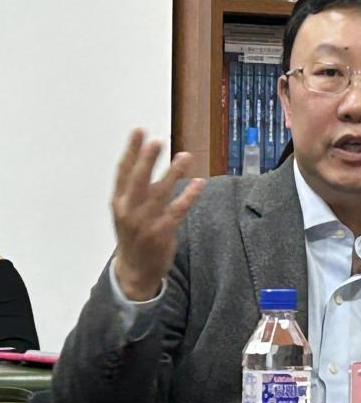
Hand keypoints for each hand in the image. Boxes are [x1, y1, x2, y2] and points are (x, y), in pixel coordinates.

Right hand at [112, 129, 204, 300]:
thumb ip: (135, 188)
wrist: (134, 272)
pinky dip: (189, 196)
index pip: (123, 171)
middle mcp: (129, 210)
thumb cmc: (133, 235)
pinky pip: (178, 210)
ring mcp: (145, 222)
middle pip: (138, 180)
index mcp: (119, 202)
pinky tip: (198, 183)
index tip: (139, 131)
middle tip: (157, 141)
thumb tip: (146, 157)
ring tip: (185, 156)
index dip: (131, 150)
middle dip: (147, 159)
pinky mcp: (162, 233)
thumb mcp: (126, 211)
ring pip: (160, 193)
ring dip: (173, 173)